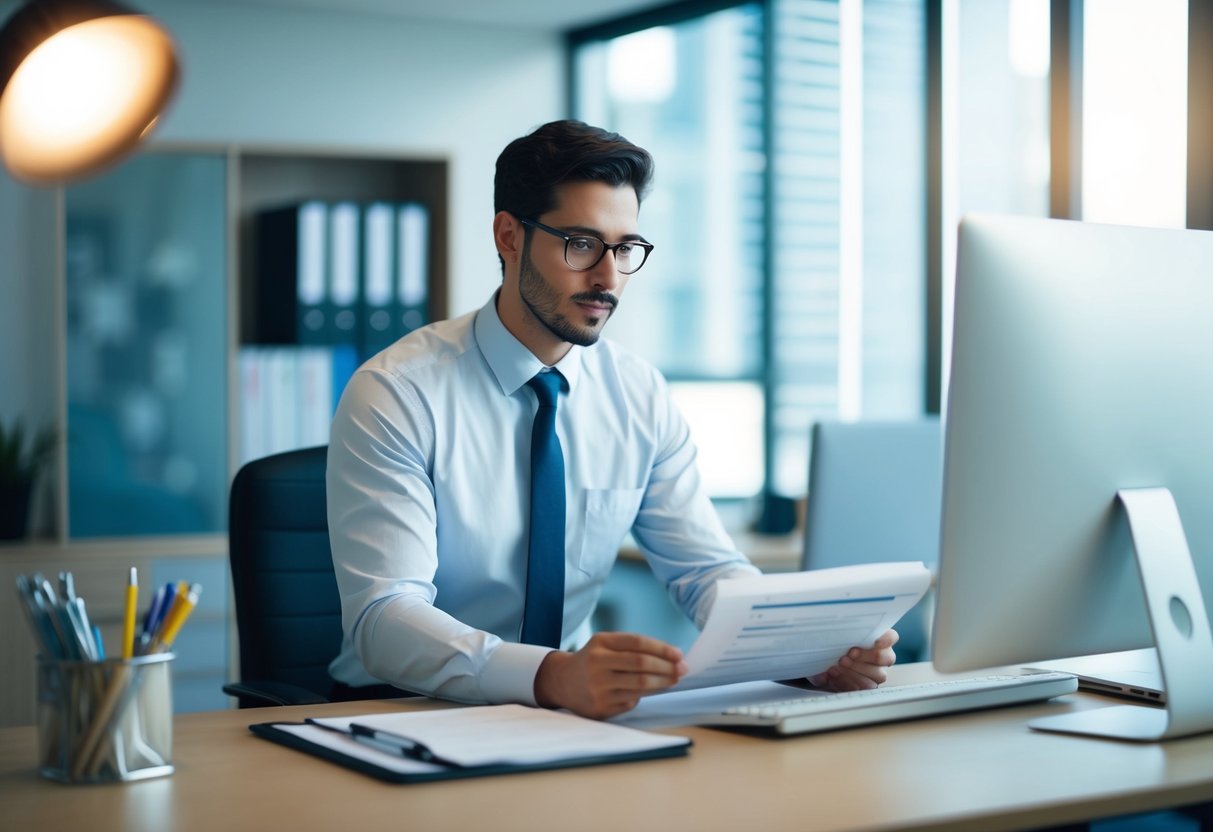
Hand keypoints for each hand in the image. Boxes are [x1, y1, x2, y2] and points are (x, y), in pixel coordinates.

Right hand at [534, 632, 687, 718]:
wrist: (563, 682)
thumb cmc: (594, 660)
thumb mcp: (606, 645)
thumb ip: (634, 648)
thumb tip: (673, 658)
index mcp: (600, 643)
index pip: (638, 643)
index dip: (662, 648)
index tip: (679, 655)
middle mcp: (596, 664)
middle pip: (641, 664)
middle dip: (667, 667)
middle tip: (683, 669)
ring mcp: (597, 687)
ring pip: (640, 685)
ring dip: (662, 683)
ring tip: (674, 679)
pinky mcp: (600, 707)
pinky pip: (631, 701)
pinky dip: (644, 695)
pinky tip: (647, 691)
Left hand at [808, 629, 898, 691]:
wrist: (822, 663)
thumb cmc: (832, 645)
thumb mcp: (834, 636)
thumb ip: (839, 634)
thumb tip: (834, 634)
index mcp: (878, 639)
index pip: (891, 637)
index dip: (886, 639)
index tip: (875, 641)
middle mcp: (882, 657)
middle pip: (886, 657)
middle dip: (866, 656)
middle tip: (848, 654)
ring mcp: (876, 673)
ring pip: (878, 675)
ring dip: (856, 670)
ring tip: (838, 664)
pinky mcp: (866, 687)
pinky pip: (864, 687)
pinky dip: (847, 680)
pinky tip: (834, 674)